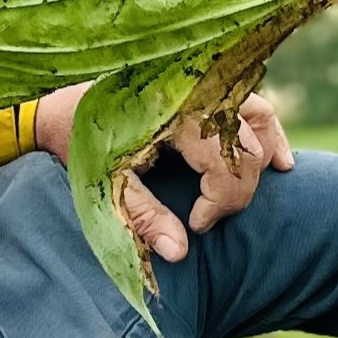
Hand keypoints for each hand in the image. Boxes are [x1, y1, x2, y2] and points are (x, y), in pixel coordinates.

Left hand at [27, 85, 291, 266]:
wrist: (58, 107)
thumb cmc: (80, 147)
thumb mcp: (107, 186)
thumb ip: (143, 218)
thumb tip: (180, 253)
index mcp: (175, 115)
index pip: (227, 165)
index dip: (220, 204)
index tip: (197, 225)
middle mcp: (198, 92)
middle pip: (247, 147)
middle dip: (236, 190)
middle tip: (208, 215)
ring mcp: (204, 83)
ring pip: (258, 120)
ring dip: (261, 158)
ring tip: (262, 187)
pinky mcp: (204, 84)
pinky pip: (252, 104)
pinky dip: (267, 131)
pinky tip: (279, 161)